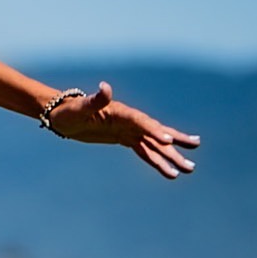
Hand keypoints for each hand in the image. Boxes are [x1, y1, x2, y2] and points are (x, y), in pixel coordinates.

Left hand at [46, 82, 199, 178]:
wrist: (63, 115)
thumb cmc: (69, 111)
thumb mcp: (80, 108)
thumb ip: (95, 100)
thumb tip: (104, 87)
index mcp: (122, 112)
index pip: (142, 122)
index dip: (155, 130)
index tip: (168, 140)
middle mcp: (130, 120)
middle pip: (156, 133)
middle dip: (175, 144)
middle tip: (193, 152)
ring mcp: (129, 130)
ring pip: (154, 145)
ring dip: (171, 156)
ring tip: (189, 169)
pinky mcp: (125, 138)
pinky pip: (145, 151)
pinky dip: (157, 160)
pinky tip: (169, 171)